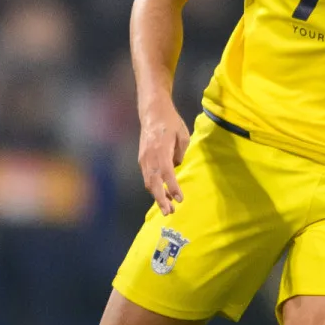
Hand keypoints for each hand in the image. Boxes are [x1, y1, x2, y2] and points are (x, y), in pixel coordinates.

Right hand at [138, 99, 190, 215]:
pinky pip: (147, 177)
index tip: (180, 198)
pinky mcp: (142, 159)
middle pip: (153, 183)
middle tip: (170, 212)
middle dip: (161, 199)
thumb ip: (180, 154)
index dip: (173, 187)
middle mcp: (150, 157)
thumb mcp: (183, 136)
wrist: (152, 112)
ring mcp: (144, 159)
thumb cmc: (170, 122)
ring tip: (168, 207)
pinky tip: (162, 194)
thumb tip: (176, 168)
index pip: (167, 173)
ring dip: (158, 196)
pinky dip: (154, 187)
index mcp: (161, 150)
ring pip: (149, 182)